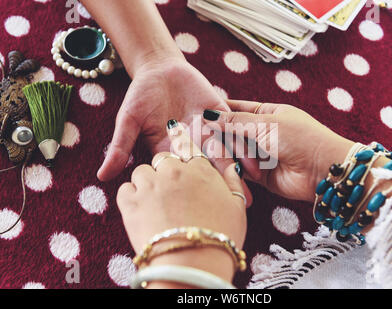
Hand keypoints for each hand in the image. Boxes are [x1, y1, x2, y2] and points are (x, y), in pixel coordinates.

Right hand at [98, 59, 255, 204]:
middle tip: (240, 207)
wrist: (159, 70)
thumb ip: (121, 147)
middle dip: (224, 187)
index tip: (208, 212)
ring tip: (253, 186)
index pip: (185, 178)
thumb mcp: (128, 122)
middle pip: (210, 171)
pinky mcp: (221, 114)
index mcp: (173, 154)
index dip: (196, 194)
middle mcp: (194, 147)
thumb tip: (101, 177)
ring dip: (239, 168)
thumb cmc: (140, 97)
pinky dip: (243, 141)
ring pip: (226, 152)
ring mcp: (209, 131)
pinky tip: (254, 154)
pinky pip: (235, 128)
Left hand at [117, 122, 246, 282]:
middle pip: (163, 159)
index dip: (185, 157)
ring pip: (141, 171)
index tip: (182, 164)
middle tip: (170, 193)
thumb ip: (234, 183)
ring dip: (146, 183)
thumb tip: (232, 167)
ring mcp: (150, 185)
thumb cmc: (219, 237)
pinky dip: (130, 197)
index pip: (189, 150)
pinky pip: (124, 188)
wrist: (192, 263)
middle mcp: (174, 171)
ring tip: (153, 204)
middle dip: (165, 171)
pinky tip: (139, 210)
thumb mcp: (237, 208)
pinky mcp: (130, 202)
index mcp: (200, 170)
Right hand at [203, 100, 354, 201]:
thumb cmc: (299, 139)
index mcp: (268, 113)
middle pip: (234, 131)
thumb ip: (236, 122)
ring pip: (235, 151)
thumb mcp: (265, 124)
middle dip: (219, 134)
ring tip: (203, 150)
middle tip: (196, 134)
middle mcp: (263, 132)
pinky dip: (231, 168)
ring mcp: (262, 154)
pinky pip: (240, 169)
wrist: (322, 170)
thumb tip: (210, 116)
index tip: (200, 112)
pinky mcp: (260, 175)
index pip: (238, 109)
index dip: (220, 111)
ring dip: (224, 151)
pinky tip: (215, 165)